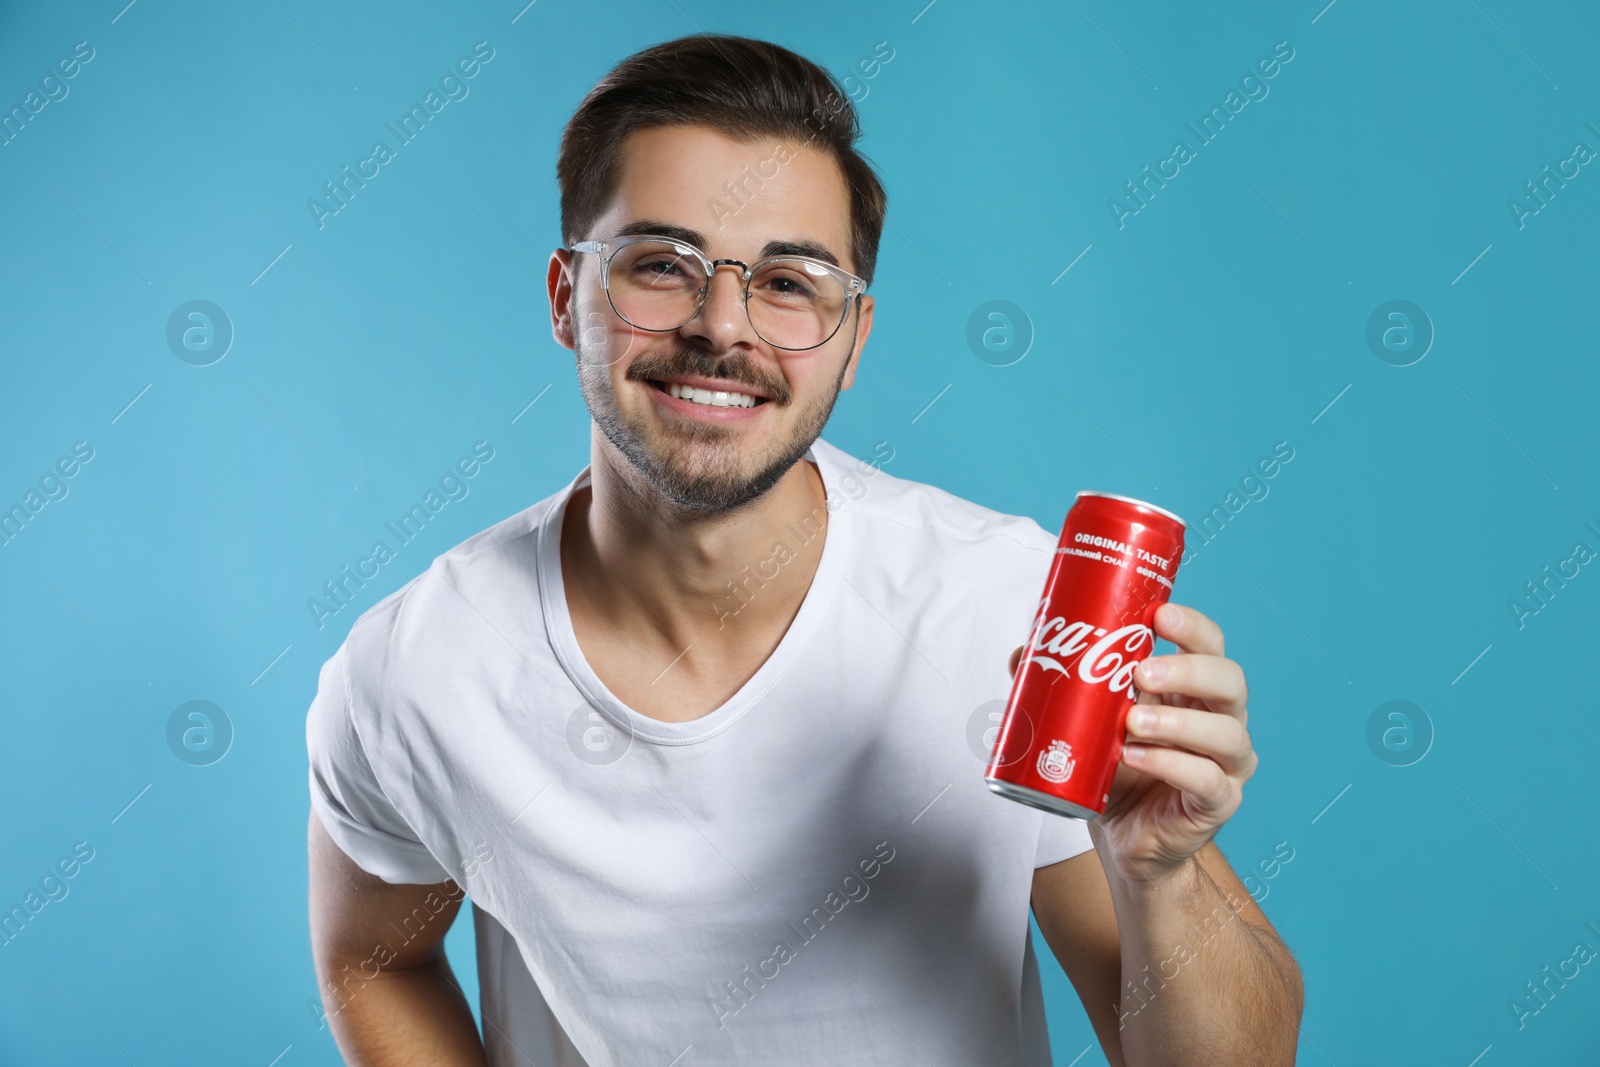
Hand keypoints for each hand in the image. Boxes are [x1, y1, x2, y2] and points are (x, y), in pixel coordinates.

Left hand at [1007, 601, 1255, 889]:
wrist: (1122, 837)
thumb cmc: (1114, 770)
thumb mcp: (1089, 722)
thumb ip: (1062, 686)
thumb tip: (1021, 653)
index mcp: (1194, 690)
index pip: (1211, 645)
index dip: (1192, 626)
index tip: (1158, 615)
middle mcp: (1221, 720)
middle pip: (1231, 681)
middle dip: (1188, 670)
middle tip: (1140, 672)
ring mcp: (1227, 764)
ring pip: (1227, 733)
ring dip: (1178, 722)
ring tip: (1131, 722)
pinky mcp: (1218, 803)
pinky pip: (1208, 781)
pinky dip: (1172, 765)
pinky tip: (1136, 757)